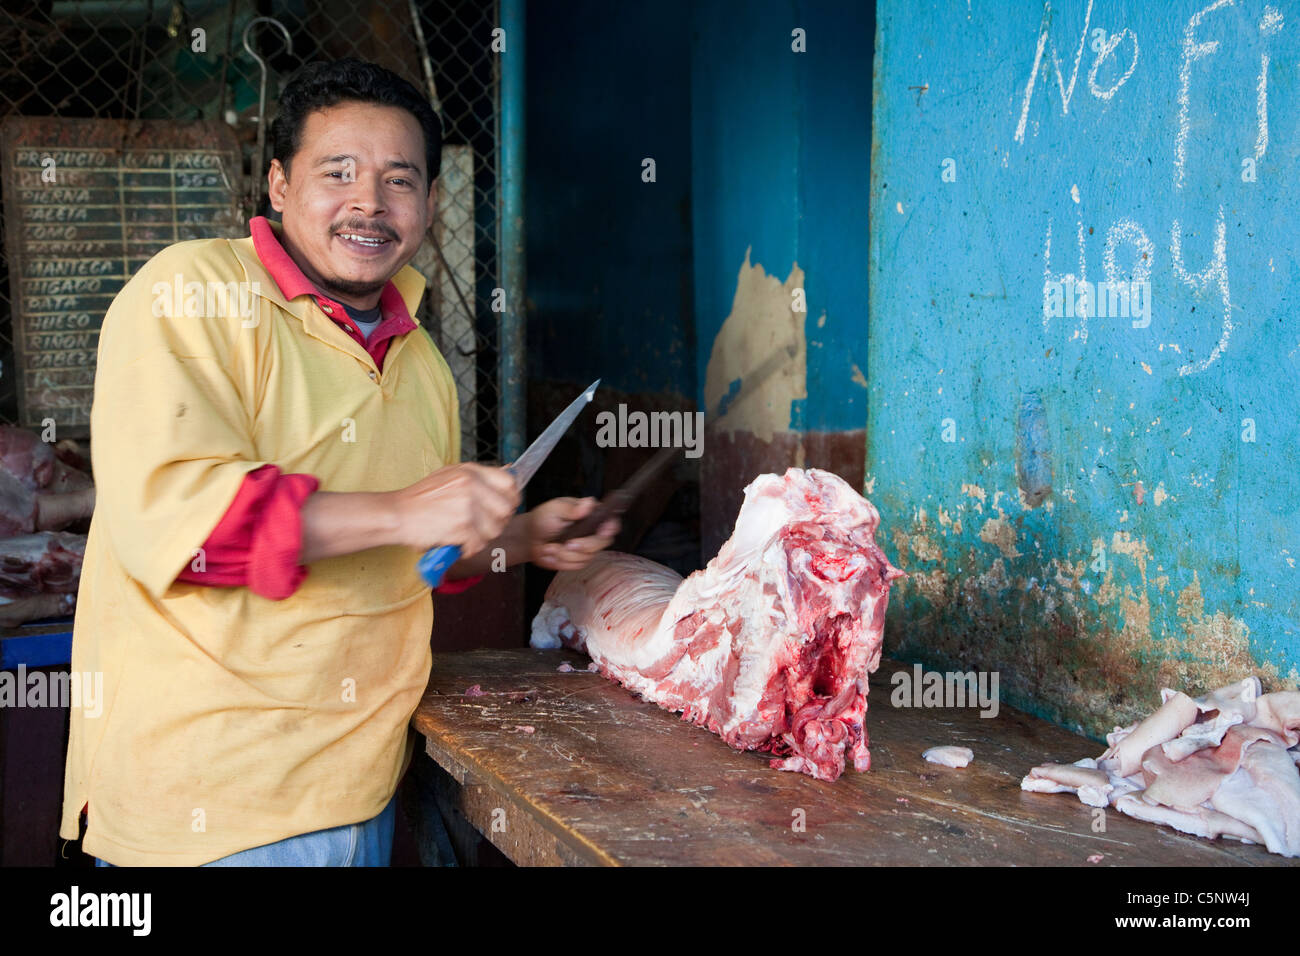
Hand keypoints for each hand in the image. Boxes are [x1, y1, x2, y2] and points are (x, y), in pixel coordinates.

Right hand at [389, 463, 519, 555]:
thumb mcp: (450, 476)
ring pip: (494, 530)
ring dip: (482, 538)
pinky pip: (478, 544)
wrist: (396, 513)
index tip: (501, 508)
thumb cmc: (420, 499)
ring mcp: (467, 506)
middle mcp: (471, 485)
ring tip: (465, 536)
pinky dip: (468, 549)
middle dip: (497, 523)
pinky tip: (457, 544)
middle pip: (506, 509)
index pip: (510, 483)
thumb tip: (509, 473)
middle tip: (482, 528)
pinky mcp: (461, 527)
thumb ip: (477, 478)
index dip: (510, 499)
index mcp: (470, 471)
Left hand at [527, 497, 618, 570]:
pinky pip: (576, 565)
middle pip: (602, 542)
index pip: (610, 522)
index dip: (610, 527)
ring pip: (587, 557)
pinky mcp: (579, 560)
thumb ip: (571, 508)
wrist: (530, 537)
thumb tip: (588, 503)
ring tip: (550, 547)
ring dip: (565, 554)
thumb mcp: (555, 509)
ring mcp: (587, 548)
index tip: (602, 532)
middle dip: (584, 545)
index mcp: (591, 515)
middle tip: (567, 544)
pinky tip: (551, 554)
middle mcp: (593, 532)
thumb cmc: (543, 518)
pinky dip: (560, 561)